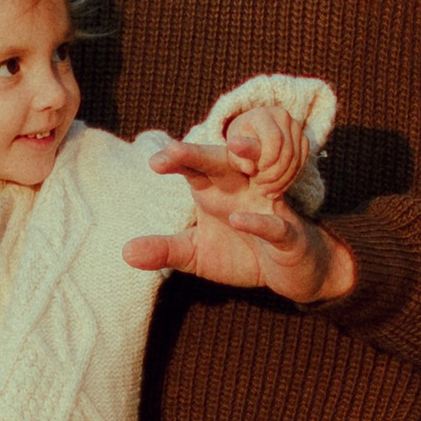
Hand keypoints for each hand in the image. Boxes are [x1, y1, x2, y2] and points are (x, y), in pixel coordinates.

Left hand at [126, 149, 356, 303]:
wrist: (294, 271)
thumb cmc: (243, 254)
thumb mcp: (198, 254)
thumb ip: (166, 250)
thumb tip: (125, 252)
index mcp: (216, 190)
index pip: (193, 168)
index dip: (176, 161)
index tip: (154, 162)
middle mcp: (242, 189)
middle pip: (221, 162)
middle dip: (199, 154)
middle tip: (174, 150)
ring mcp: (268, 207)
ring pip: (258, 177)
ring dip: (247, 160)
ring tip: (231, 149)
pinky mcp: (287, 235)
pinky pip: (274, 224)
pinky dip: (258, 222)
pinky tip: (239, 220)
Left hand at [217, 107, 310, 213]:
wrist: (251, 135)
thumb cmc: (240, 141)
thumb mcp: (233, 148)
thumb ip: (238, 156)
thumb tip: (249, 167)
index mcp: (263, 115)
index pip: (274, 138)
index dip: (268, 159)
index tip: (257, 172)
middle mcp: (283, 117)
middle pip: (287, 151)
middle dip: (275, 174)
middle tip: (260, 188)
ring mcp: (296, 128)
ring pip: (296, 160)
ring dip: (282, 181)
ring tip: (267, 192)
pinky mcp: (303, 140)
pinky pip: (301, 163)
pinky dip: (290, 179)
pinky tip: (277, 188)